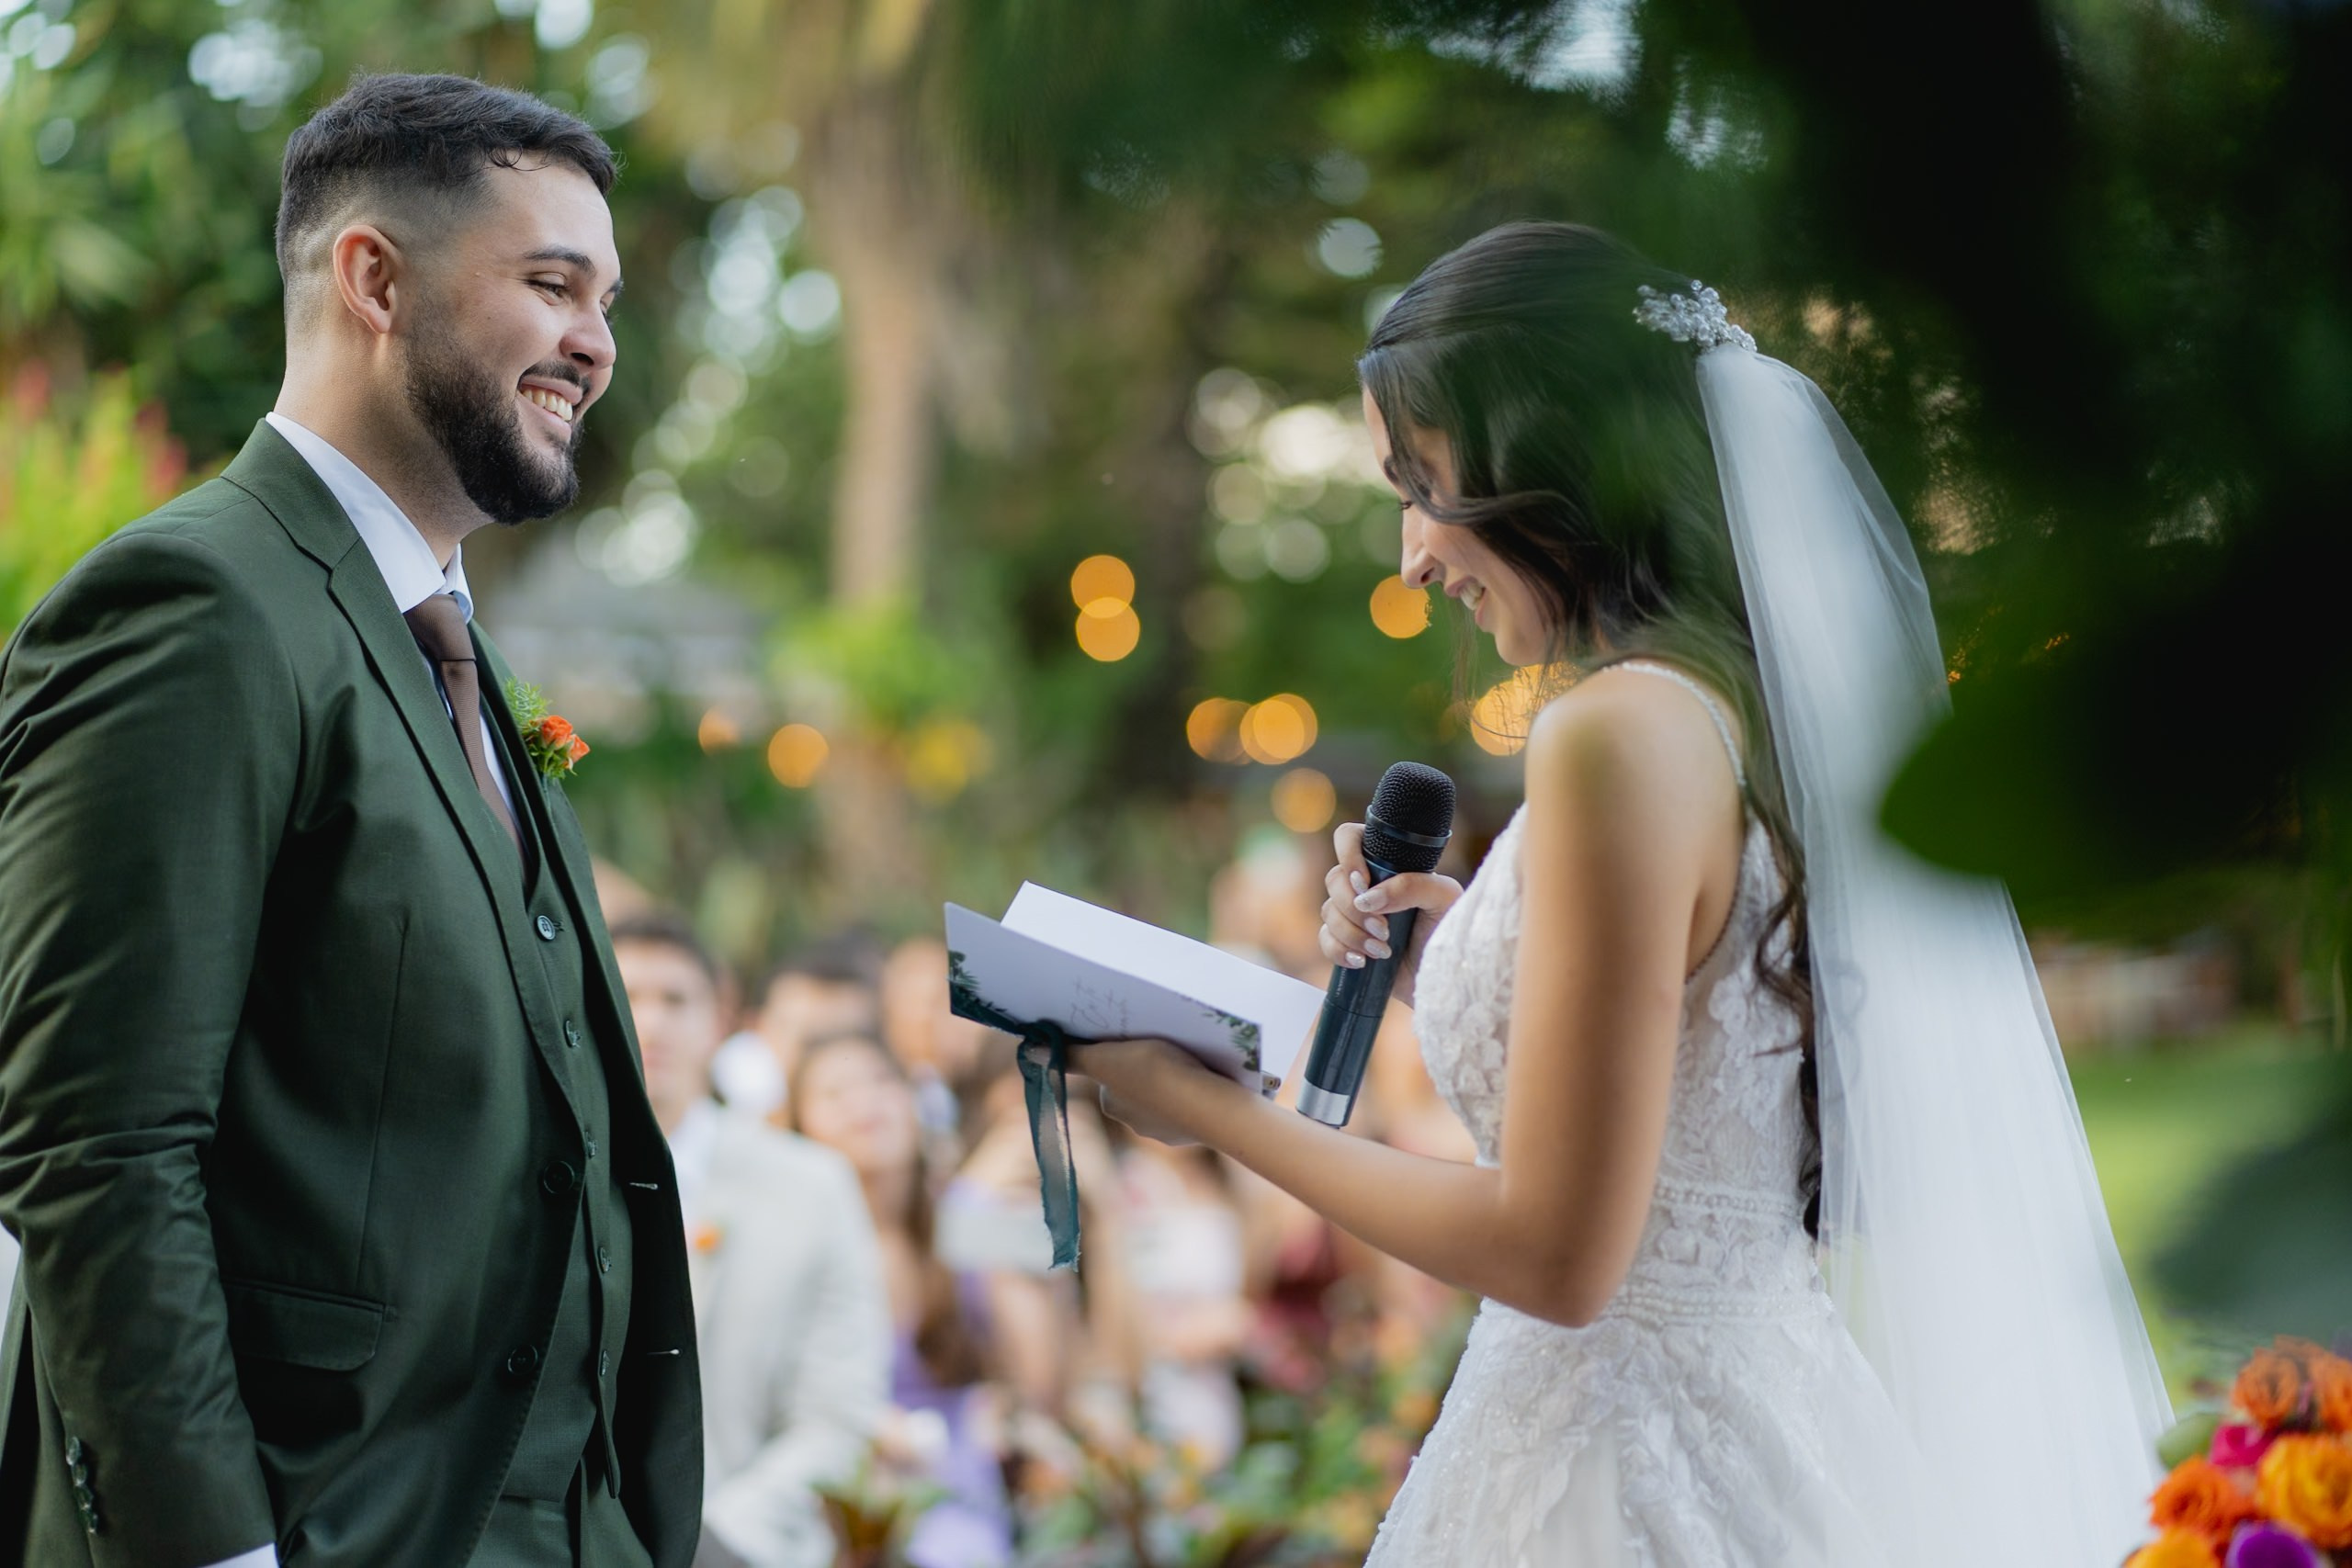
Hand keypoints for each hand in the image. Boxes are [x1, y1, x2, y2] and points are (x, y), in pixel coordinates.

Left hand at [1069, 1036, 1209, 1145]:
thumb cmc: (1152, 1075)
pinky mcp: (1197, 1130)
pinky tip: (1204, 1080)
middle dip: (1147, 1072)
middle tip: (1163, 1048)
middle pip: (1138, 1090)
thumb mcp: (1106, 1058)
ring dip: (1172, 1084)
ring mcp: (1169, 1130)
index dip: (1121, 1058)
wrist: (1207, 1104)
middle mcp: (1137, 1124)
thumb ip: (1072, 1056)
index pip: (1111, 1078)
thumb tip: (1030, 1052)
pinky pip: (1192, 1107)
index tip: (1136, 1043)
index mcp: (1114, 1106)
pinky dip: (1194, 1095)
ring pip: (1166, 1100)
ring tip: (1187, 1062)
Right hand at [1320, 821, 1462, 984]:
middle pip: (1334, 879)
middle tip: (1382, 928)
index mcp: (1389, 865)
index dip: (1348, 855)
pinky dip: (1339, 950)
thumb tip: (1367, 898)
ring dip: (1352, 933)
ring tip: (1382, 950)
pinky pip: (1325, 940)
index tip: (1363, 883)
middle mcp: (1368, 886)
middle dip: (1353, 908)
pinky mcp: (1348, 943)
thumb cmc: (1450, 931)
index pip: (1350, 838)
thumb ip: (1411, 886)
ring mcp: (1355, 915)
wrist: (1445, 978)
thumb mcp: (1444, 898)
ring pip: (1328, 911)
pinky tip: (1362, 961)